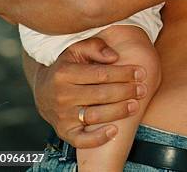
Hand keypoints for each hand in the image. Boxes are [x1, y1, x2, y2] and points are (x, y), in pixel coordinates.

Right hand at [33, 37, 147, 147]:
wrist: (43, 91)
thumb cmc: (67, 66)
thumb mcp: (76, 50)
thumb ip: (95, 47)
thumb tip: (114, 57)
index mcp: (65, 73)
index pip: (100, 74)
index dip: (123, 73)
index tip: (140, 72)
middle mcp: (62, 95)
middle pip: (100, 95)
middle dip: (125, 92)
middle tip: (142, 89)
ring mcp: (62, 116)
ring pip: (94, 116)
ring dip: (118, 112)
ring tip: (135, 105)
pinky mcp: (64, 132)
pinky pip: (81, 140)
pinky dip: (98, 138)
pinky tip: (115, 131)